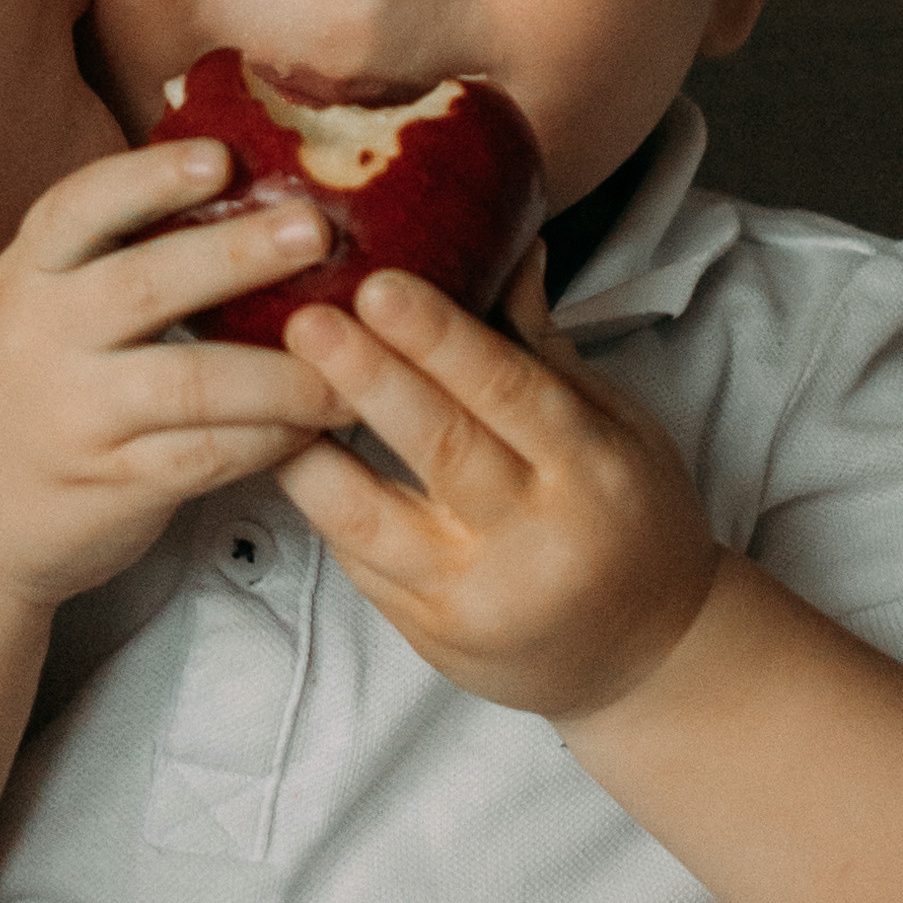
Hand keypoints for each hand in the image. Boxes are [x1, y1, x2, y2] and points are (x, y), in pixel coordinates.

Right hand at [0, 144, 351, 616]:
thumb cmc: (19, 398)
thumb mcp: (30, 311)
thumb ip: (100, 260)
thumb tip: (226, 179)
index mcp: (25, 278)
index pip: (79, 210)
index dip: (150, 178)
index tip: (221, 157)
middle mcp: (40, 338)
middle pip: (145, 284)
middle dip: (238, 254)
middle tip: (317, 231)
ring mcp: (73, 415)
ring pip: (193, 382)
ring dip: (283, 372)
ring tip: (349, 360)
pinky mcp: (109, 483)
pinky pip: (205, 455)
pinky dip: (269, 439)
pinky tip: (312, 426)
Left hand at [270, 245, 721, 719]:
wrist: (645, 658)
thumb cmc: (632, 521)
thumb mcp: (619, 429)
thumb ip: (545, 349)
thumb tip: (510, 243)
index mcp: (593, 473)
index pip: (510, 391)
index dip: (441, 338)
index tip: (380, 282)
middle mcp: (536, 540)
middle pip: (438, 448)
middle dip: (365, 378)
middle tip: (304, 318)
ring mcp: (475, 597)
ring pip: (369, 519)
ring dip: (306, 449)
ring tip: (257, 387)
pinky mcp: (430, 637)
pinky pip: (357, 562)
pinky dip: (317, 503)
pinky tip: (280, 450)